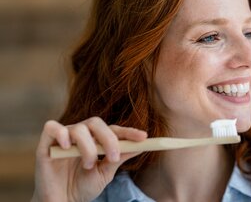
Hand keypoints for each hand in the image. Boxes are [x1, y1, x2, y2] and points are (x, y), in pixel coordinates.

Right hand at [31, 117, 146, 201]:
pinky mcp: (46, 144)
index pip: (113, 130)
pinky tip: (67, 147)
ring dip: (88, 147)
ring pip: (78, 128)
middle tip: (114, 156)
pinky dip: (61, 133)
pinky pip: (52, 127)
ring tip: (88, 166)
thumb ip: (120, 157)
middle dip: (108, 138)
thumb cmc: (83, 187)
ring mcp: (64, 138)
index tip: (144, 138)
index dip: (128, 132)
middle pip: (96, 123)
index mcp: (96, 139)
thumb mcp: (106, 173)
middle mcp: (81, 135)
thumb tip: (142, 145)